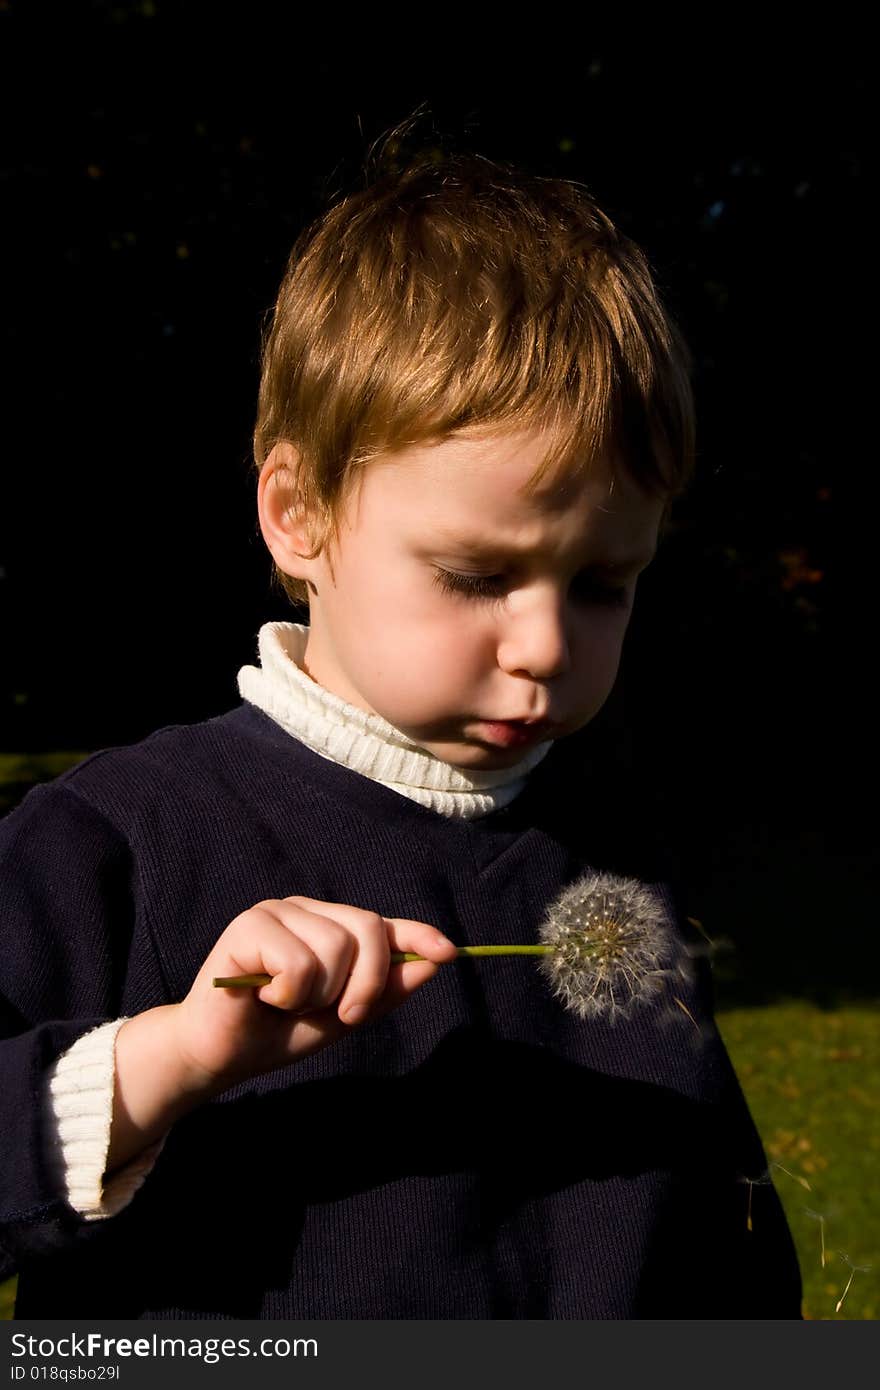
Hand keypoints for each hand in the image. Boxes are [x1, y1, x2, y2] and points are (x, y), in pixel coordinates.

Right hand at [170, 896, 457, 1093]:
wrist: (220, 1056)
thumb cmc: (278, 1032)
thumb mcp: (342, 1017)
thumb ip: (383, 991)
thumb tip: (433, 962)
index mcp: (329, 926)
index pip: (382, 923)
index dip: (417, 935)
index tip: (449, 953)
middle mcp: (305, 910)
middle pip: (367, 928)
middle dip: (366, 982)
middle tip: (339, 1013)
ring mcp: (276, 912)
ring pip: (335, 947)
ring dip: (319, 994)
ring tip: (287, 1002)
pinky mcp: (248, 926)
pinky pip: (299, 962)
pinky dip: (290, 993)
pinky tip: (264, 996)